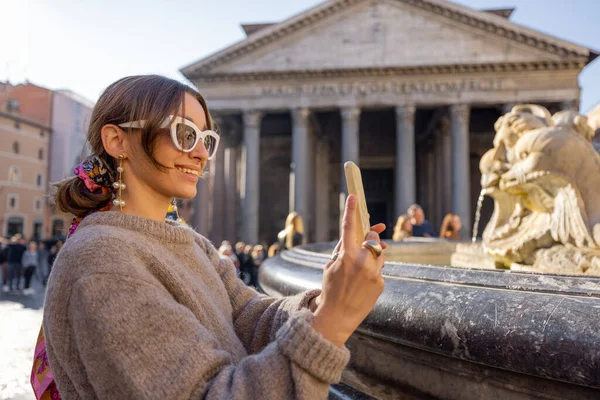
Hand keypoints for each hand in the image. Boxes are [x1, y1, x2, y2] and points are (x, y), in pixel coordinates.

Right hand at [312, 195, 385, 346]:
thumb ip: (342, 250)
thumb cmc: (330, 289)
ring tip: (359, 273)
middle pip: (372, 239)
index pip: (349, 227)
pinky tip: (362, 286)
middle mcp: (362, 262)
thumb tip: (354, 236)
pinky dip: (373, 273)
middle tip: (366, 241)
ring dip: (372, 257)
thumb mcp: (330, 266)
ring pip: (379, 255)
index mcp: (345, 256)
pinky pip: (379, 271)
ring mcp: (373, 273)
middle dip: (370, 238)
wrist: (337, 316)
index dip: (351, 210)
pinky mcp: (381, 283)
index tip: (353, 196)